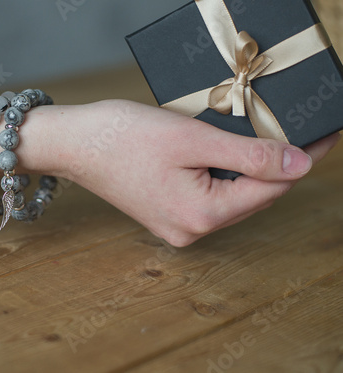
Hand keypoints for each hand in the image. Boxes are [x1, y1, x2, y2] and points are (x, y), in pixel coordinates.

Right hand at [61, 100, 340, 246]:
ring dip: (249, 170)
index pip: (270, 188)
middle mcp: (191, 230)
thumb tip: (298, 166)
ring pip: (233, 198)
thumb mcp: (192, 139)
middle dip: (275, 165)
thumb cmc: (122, 138)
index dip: (301, 160)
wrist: (75, 144)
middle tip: (289, 130)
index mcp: (200, 215)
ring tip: (257, 138)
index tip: (323, 135)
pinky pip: (211, 199)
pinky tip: (223, 155)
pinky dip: (225, 176)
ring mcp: (178, 227)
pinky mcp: (167, 216)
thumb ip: (248, 156)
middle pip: (253, 197)